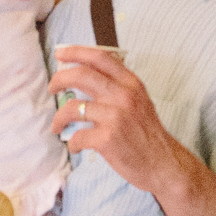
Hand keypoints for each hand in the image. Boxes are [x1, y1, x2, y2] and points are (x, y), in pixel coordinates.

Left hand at [47, 46, 183, 196]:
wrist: (163, 163)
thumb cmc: (147, 134)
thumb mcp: (139, 101)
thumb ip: (118, 87)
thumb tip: (86, 76)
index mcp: (130, 84)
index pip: (100, 58)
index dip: (76, 52)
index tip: (61, 53)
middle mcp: (123, 96)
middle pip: (81, 75)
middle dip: (59, 79)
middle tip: (52, 88)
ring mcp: (115, 117)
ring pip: (73, 107)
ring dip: (58, 117)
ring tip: (57, 125)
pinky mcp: (107, 139)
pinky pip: (77, 136)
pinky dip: (72, 143)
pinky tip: (76, 146)